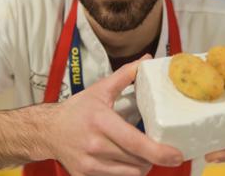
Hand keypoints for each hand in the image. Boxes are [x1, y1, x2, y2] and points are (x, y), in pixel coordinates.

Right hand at [46, 55, 183, 175]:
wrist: (48, 131)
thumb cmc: (77, 110)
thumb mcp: (100, 89)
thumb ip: (125, 75)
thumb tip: (146, 60)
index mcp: (101, 121)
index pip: (134, 142)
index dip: (158, 151)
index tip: (176, 154)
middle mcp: (95, 145)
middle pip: (137, 160)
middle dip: (153, 157)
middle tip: (162, 150)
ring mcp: (90, 164)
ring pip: (130, 173)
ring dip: (142, 166)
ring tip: (143, 154)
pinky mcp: (86, 175)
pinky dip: (127, 172)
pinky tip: (126, 160)